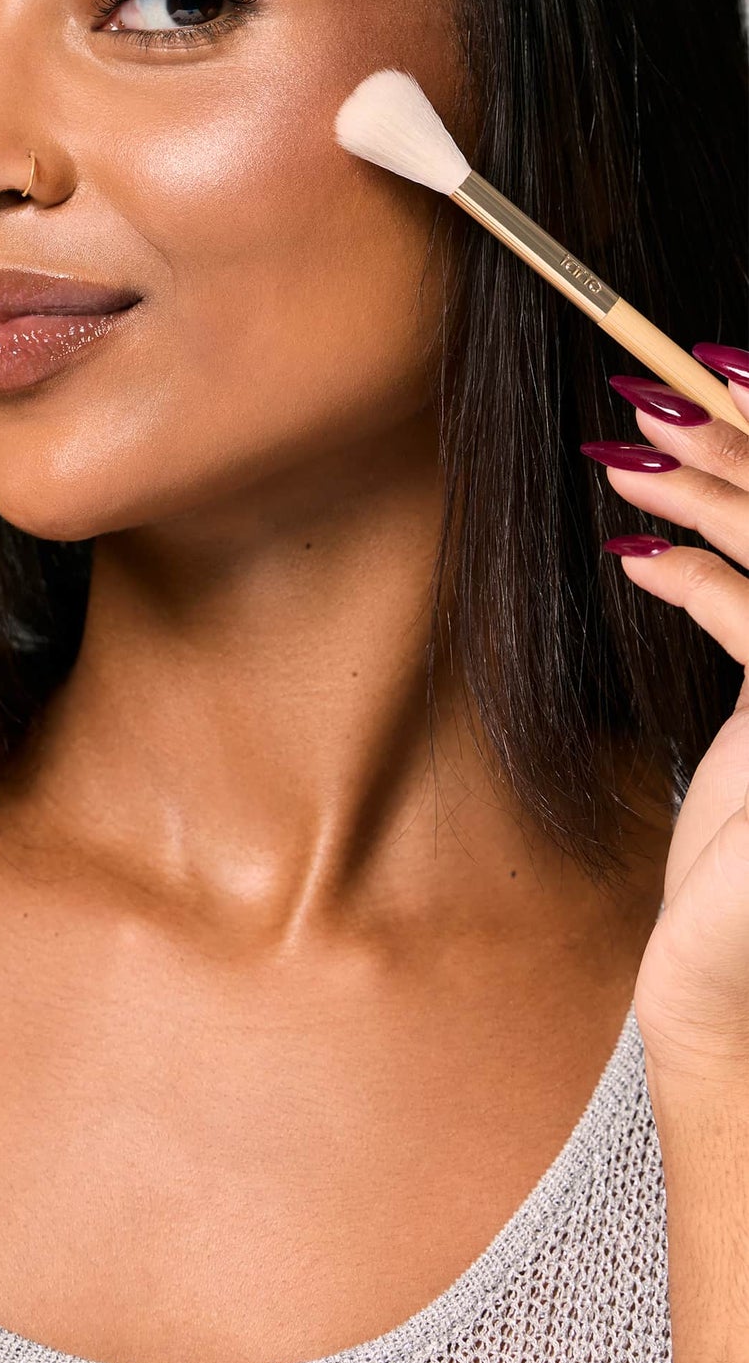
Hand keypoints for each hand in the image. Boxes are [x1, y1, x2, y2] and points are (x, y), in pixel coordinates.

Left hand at [583, 355, 748, 1087]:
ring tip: (626, 445)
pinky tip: (634, 555)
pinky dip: (694, 577)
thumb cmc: (744, 858)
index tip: (710, 375)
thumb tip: (668, 533)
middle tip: (656, 382)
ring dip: (710, 487)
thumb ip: (748, 616)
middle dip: (741, 440)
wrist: (732, 986)